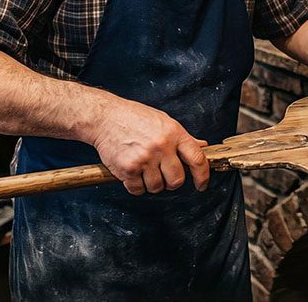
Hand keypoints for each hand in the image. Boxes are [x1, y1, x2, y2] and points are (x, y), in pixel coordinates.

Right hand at [89, 98, 209, 195]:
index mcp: (174, 133)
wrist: (105, 117)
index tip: (202, 184)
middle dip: (172, 182)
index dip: (202, 176)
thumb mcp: (163, 121)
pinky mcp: (128, 169)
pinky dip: (136, 186)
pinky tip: (133, 173)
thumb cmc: (133, 117)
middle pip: (177, 180)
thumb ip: (182, 138)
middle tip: (163, 174)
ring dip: (152, 184)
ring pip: (157, 187)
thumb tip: (201, 146)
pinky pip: (138, 190)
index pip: (197, 159)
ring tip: (144, 169)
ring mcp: (144, 158)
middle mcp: (161, 146)